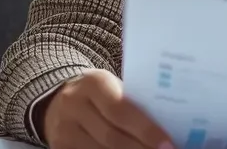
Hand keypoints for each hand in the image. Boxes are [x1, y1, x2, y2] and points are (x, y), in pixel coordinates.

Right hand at [39, 69, 173, 148]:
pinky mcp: (59, 147)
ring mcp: (63, 129)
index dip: (146, 130)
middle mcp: (74, 105)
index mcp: (94, 83)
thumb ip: (133, 103)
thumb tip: (167, 124)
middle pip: (111, 136)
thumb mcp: (113, 88)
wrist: (59, 101)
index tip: (168, 143)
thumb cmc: (101, 94)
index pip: (122, 110)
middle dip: (141, 148)